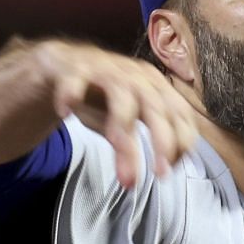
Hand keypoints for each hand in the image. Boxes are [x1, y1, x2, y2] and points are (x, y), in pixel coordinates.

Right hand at [33, 40, 198, 188]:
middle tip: (159, 172)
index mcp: (154, 88)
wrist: (63, 66)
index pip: (180, 114)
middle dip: (162, 140)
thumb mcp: (120, 124)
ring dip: (121, 124)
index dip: (181, 144)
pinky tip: (65, 112)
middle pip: (156, 106)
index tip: (169, 170)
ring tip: (118, 146)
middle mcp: (135, 76)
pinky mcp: (75, 67)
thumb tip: (146, 177)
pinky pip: (74, 78)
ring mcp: (106, 70)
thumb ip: (132, 146)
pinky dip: (70, 93)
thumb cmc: (100, 97)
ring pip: (120, 94)